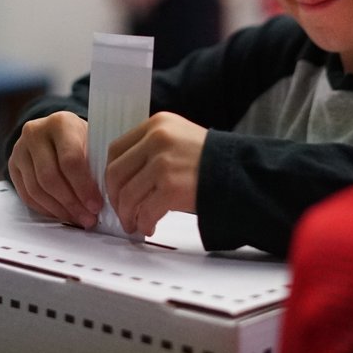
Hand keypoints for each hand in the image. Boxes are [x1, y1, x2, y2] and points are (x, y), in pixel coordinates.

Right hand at [7, 112, 102, 228]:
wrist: (57, 132)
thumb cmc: (81, 139)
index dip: (84, 187)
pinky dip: (45, 209)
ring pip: (36, 189)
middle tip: (87, 218)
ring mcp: (20, 149)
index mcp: (61, 123)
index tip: (96, 205)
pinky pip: (26, 195)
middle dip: (71, 203)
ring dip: (58, 210)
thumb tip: (104, 199)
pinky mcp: (12, 165)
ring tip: (77, 218)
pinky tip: (61, 214)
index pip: (70, 160)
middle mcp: (35, 132)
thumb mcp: (94, 143)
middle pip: (50, 177)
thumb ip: (97, 165)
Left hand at [105, 112, 205, 236]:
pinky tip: (149, 227)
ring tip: (135, 224)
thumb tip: (123, 177)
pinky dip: (144, 223)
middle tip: (122, 212)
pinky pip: (145, 210)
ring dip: (128, 215)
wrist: (242, 173)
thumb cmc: (212, 162)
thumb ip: (152, 149)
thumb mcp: (179, 139)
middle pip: (116, 173)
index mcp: (157, 124)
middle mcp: (158, 139)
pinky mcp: (171, 186)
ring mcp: (163, 162)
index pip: (116, 149)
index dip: (110, 174)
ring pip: (127, 194)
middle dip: (115, 198)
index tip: (114, 189)